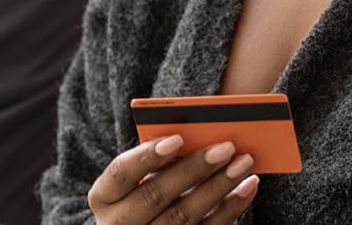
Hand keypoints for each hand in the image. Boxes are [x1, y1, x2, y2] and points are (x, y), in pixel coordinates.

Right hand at [89, 135, 258, 224]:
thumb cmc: (145, 194)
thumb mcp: (139, 180)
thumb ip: (158, 162)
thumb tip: (200, 136)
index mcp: (104, 198)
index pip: (120, 173)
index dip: (146, 157)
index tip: (177, 139)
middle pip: (156, 195)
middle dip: (194, 169)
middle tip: (226, 146)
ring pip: (183, 217)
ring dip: (218, 187)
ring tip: (243, 162)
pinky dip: (230, 208)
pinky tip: (248, 187)